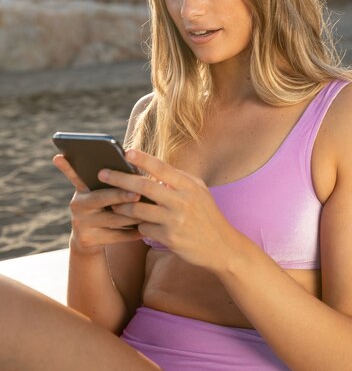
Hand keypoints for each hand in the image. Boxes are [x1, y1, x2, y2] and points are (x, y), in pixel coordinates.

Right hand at [53, 154, 142, 254]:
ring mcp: (81, 222)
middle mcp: (78, 204)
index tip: (61, 157)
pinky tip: (144, 230)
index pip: (75, 174)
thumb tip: (135, 173)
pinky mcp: (88, 239)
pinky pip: (115, 236)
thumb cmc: (103, 206)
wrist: (88, 238)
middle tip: (137, 194)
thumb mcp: (101, 192)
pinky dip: (131, 233)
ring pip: (112, 219)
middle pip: (101, 198)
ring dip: (132, 216)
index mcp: (82, 187)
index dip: (67, 166)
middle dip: (120, 196)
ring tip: (149, 212)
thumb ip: (111, 182)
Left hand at [98, 149, 236, 270]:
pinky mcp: (169, 239)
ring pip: (138, 209)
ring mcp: (175, 221)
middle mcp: (181, 201)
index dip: (142, 158)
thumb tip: (150, 166)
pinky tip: (133, 223)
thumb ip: (176, 179)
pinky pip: (144, 228)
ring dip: (121, 205)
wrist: (221, 246)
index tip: (125, 151)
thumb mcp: (197, 191)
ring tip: (112, 202)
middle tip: (102, 173)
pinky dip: (137, 224)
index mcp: (188, 185)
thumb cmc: (205, 214)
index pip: (161, 167)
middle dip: (119, 178)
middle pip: (143, 186)